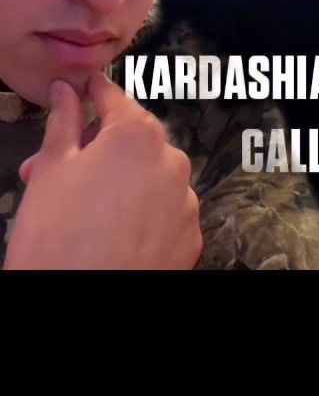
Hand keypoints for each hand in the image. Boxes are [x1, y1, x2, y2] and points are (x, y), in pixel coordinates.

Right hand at [4, 75, 201, 270]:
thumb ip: (63, 121)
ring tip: (82, 209)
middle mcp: (172, 162)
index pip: (114, 98)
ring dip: (120, 182)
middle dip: (96, 150)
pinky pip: (164, 210)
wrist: (79, 305)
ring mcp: (185, 202)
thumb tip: (66, 90)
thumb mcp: (51, 170)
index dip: (91, 95)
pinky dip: (142, 213)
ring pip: (150, 176)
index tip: (79, 92)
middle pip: (132, 140)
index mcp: (137, 135)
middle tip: (56, 171)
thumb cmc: (58, 239)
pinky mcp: (190, 238)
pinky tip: (111, 231)